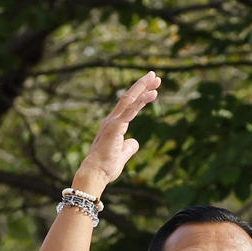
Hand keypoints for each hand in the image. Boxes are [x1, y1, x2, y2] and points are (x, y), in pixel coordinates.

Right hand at [74, 71, 160, 195]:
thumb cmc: (105, 168)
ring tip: (156, 78)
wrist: (95, 174)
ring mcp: (113, 122)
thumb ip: (128, 147)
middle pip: (129, 97)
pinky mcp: (115, 127)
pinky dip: (141, 100)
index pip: (128, 106)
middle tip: (155, 76)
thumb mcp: (122, 156)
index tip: (152, 89)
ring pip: (130, 99)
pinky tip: (152, 93)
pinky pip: (130, 110)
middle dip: (142, 86)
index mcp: (113, 125)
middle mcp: (112, 120)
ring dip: (143, 88)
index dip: (140, 96)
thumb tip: (134, 141)